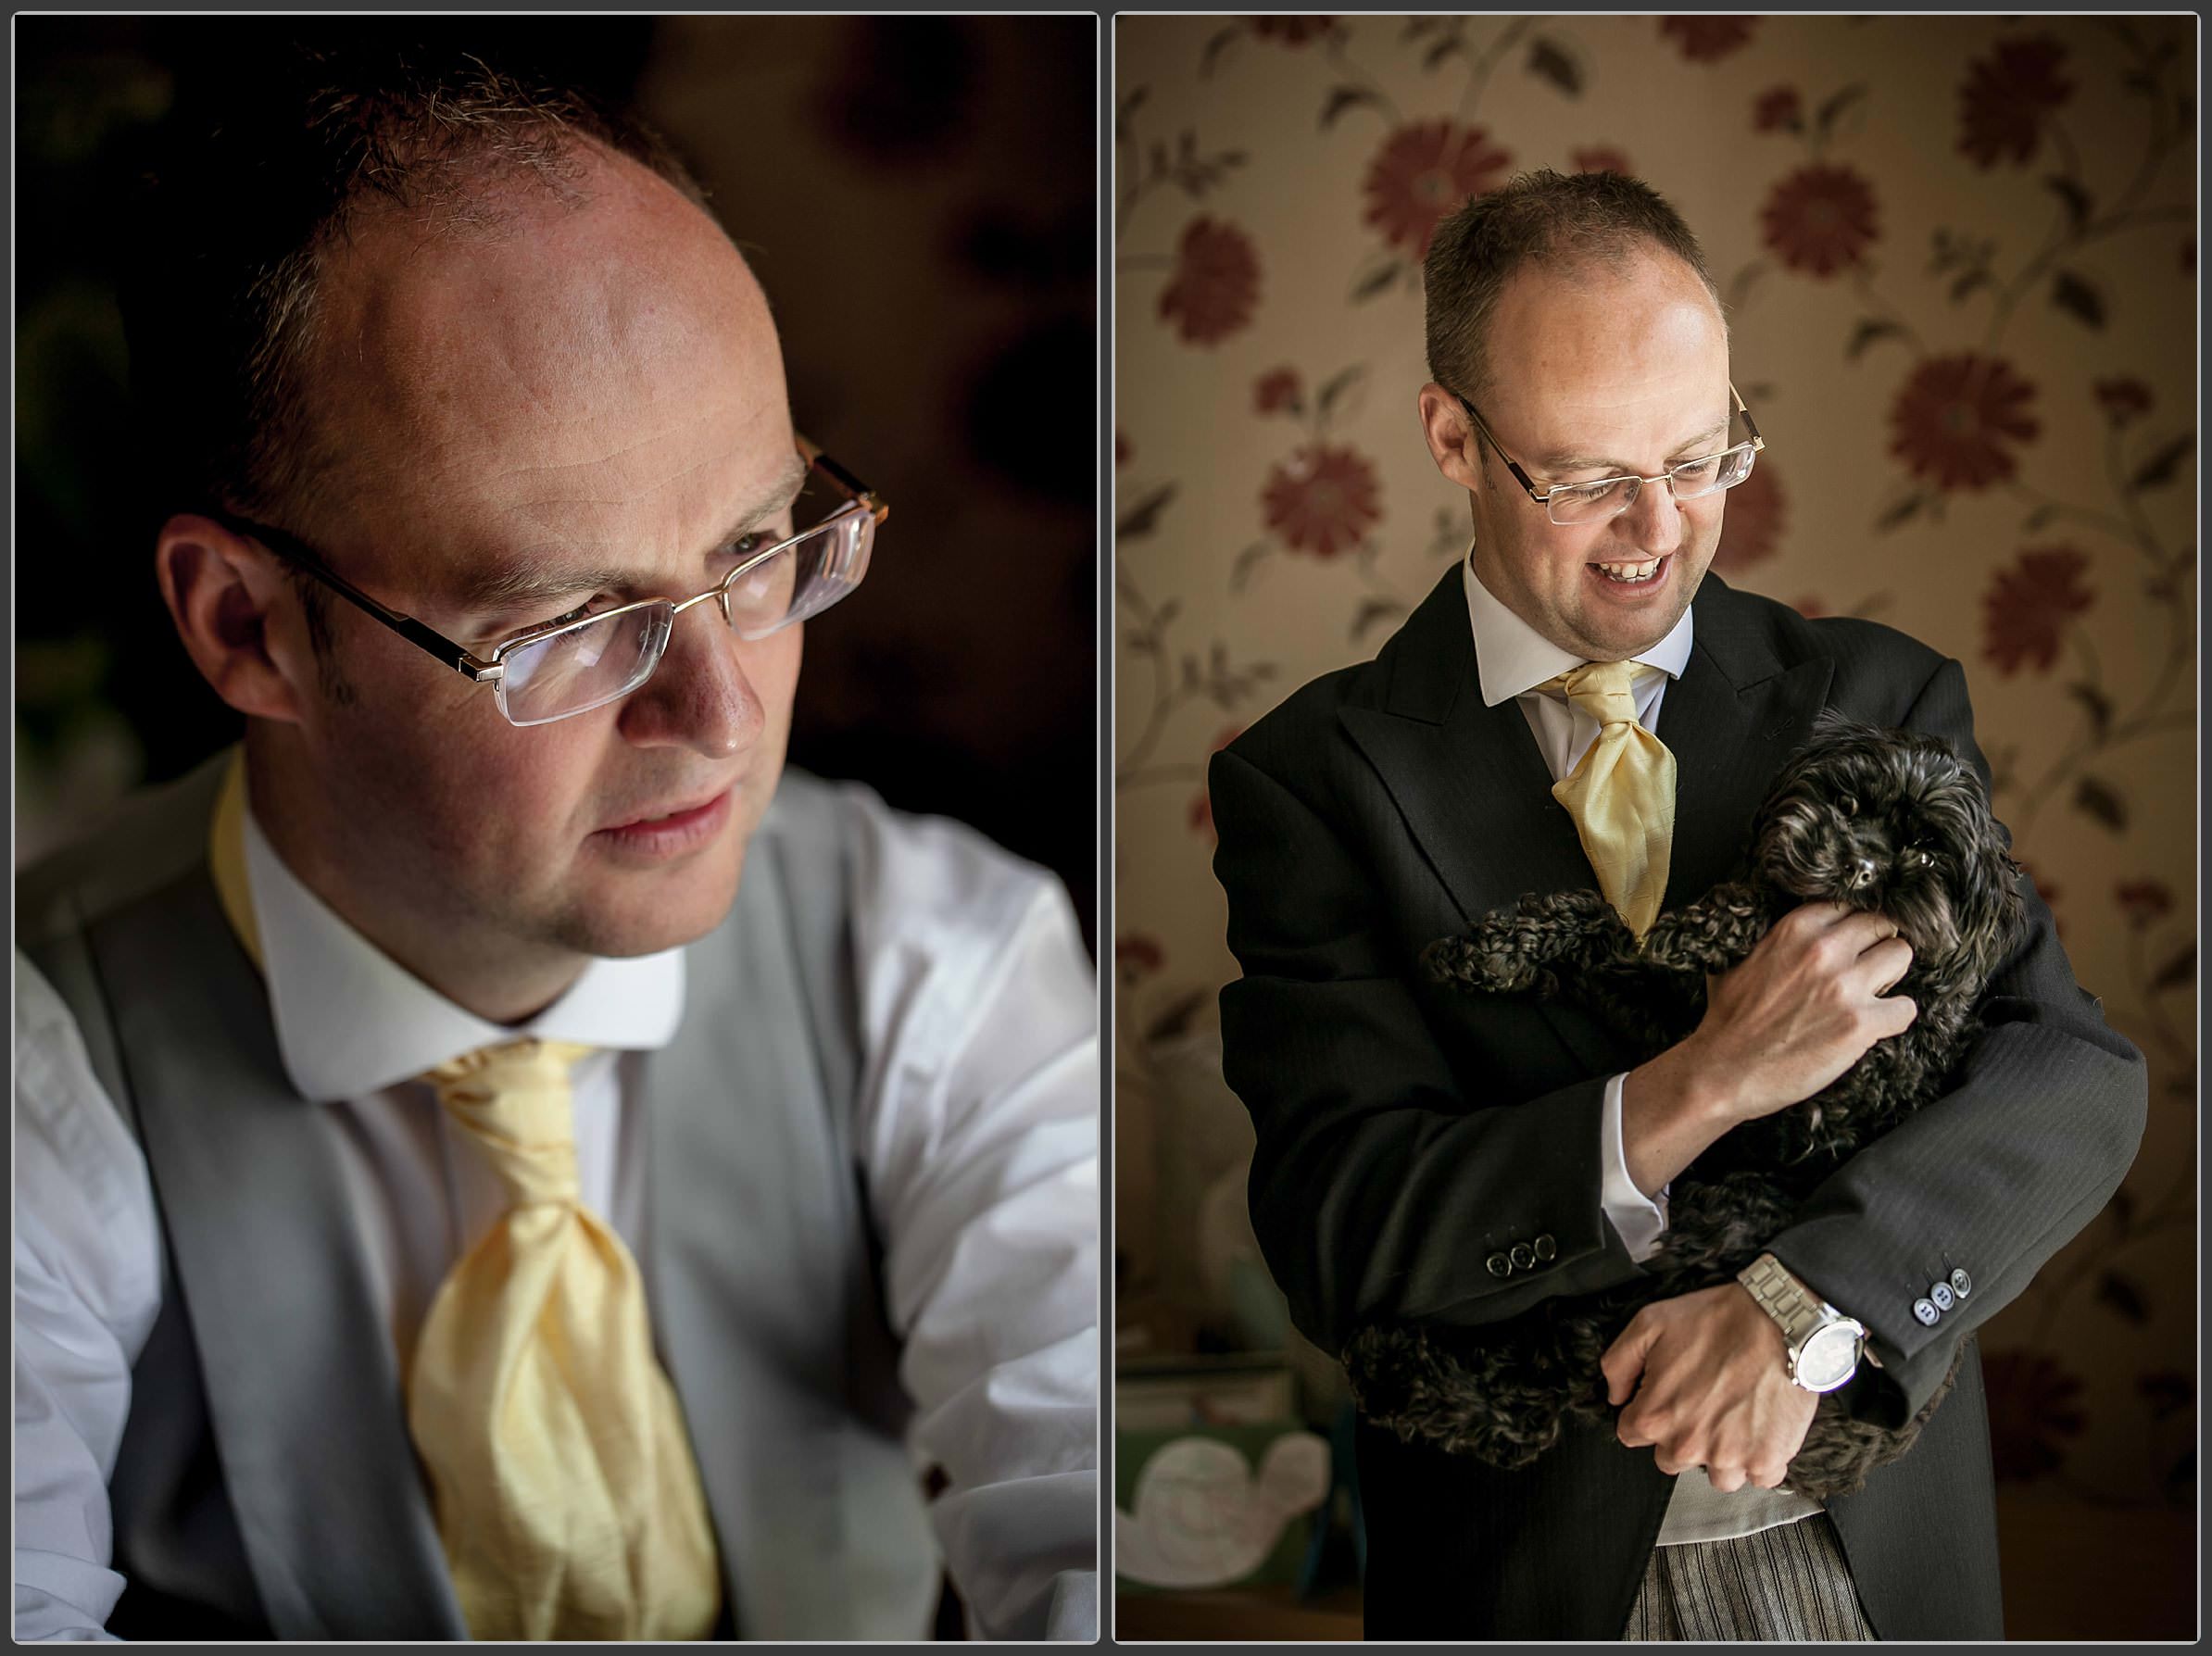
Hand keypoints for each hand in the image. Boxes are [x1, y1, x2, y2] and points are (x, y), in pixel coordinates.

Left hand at [1600, 1283, 1819, 1491]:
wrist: (1778, 1321)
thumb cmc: (1716, 1321)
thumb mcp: (1648, 1324)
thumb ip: (1618, 1364)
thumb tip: (1617, 1395)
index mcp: (1655, 1416)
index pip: (1632, 1434)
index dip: (1648, 1412)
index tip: (1667, 1398)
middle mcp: (1689, 1445)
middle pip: (1671, 1460)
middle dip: (1682, 1436)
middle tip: (1703, 1404)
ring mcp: (1730, 1457)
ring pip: (1717, 1476)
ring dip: (1722, 1455)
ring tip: (1733, 1419)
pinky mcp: (1767, 1459)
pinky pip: (1759, 1478)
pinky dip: (1760, 1459)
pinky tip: (1760, 1428)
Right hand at [1688, 902, 1918, 1123]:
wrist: (1723, 1071)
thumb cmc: (1727, 1020)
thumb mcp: (1738, 960)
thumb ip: (1770, 939)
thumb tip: (1786, 930)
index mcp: (1793, 929)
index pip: (1847, 905)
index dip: (1851, 926)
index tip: (1850, 942)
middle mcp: (1823, 950)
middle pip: (1881, 924)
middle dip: (1876, 945)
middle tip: (1864, 969)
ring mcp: (1845, 987)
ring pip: (1901, 955)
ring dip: (1891, 975)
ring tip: (1871, 994)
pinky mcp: (1860, 1024)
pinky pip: (1905, 1008)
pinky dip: (1894, 1017)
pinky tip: (1873, 1025)